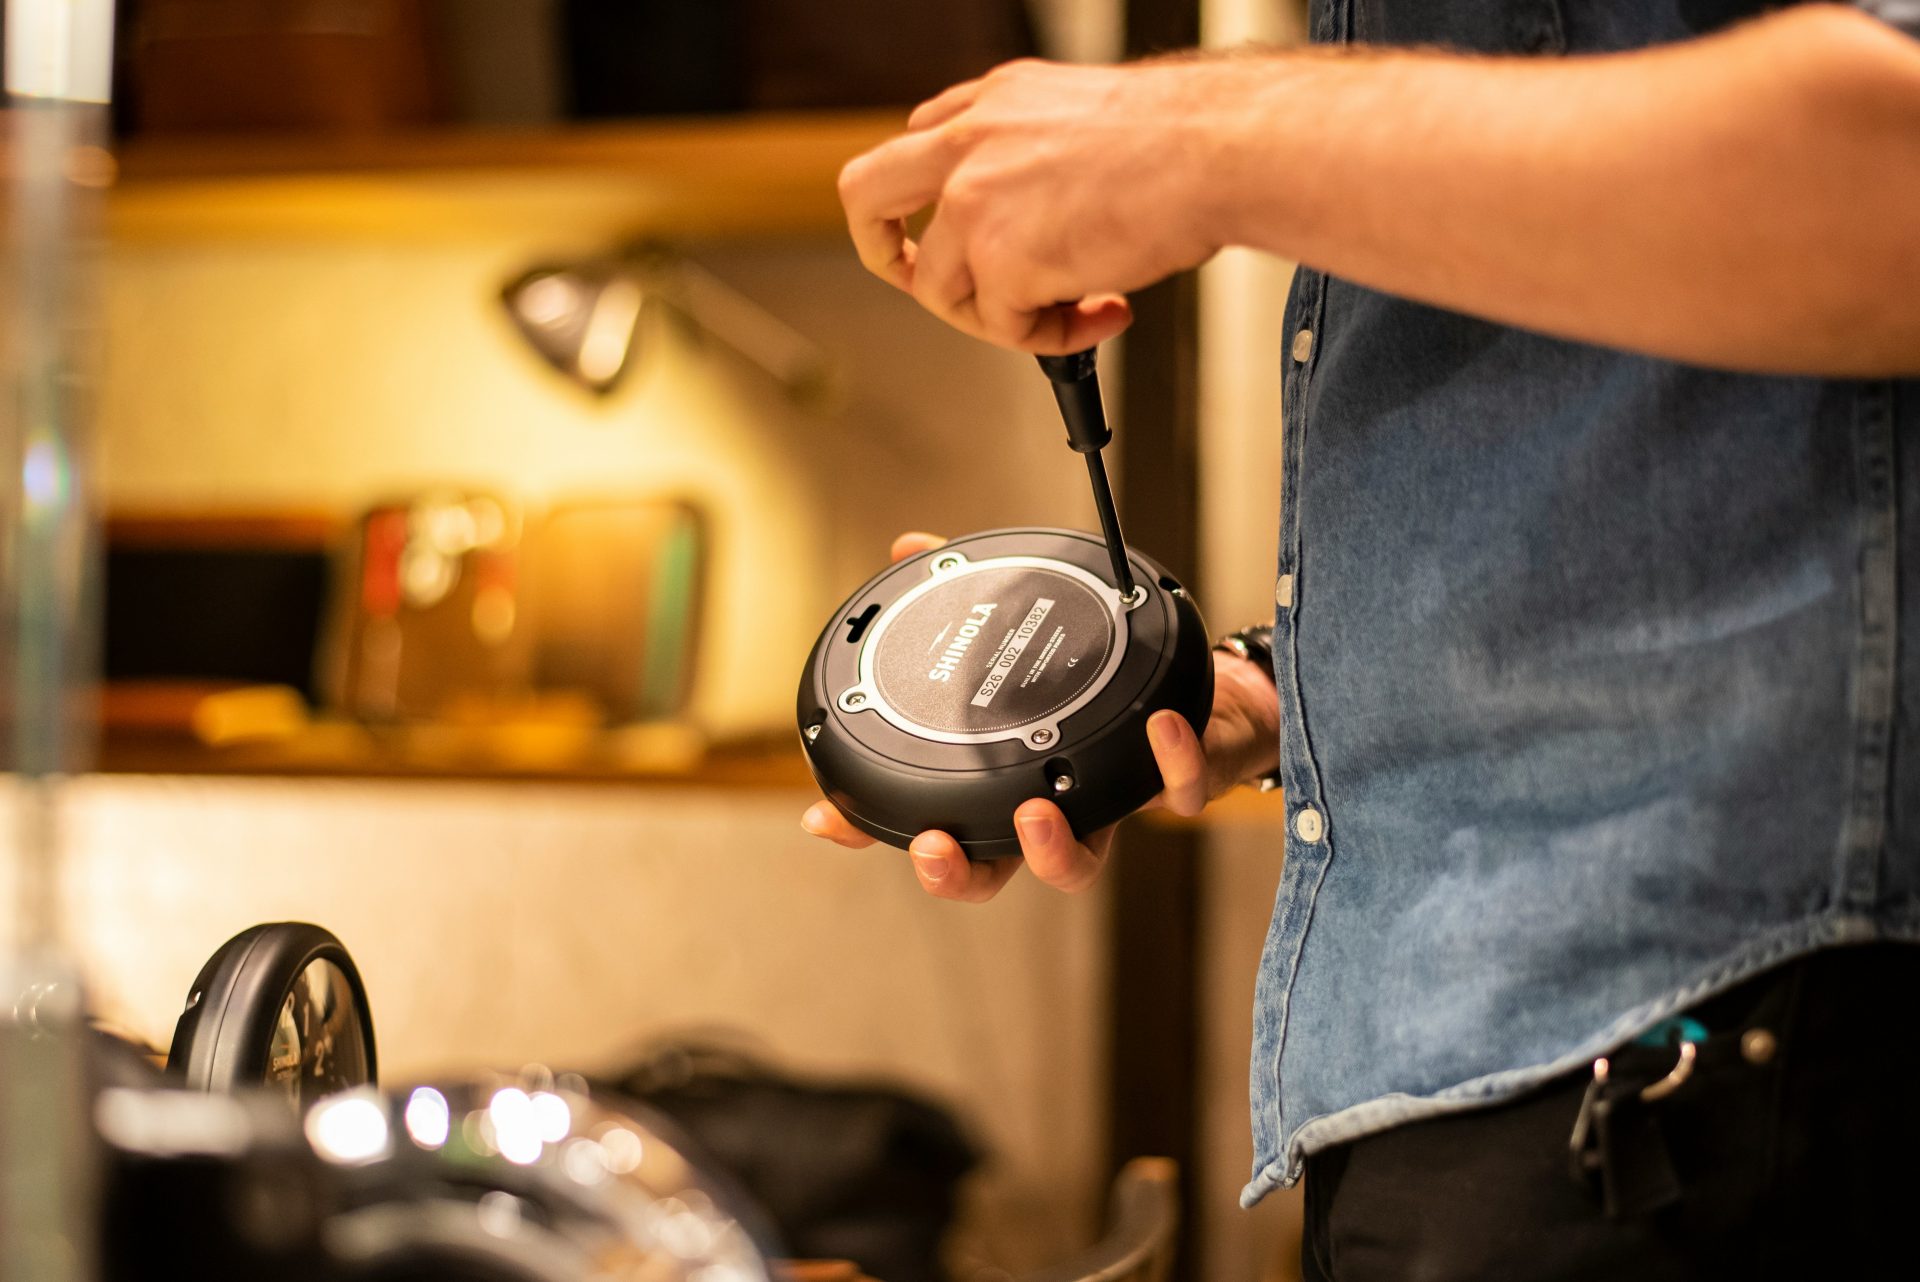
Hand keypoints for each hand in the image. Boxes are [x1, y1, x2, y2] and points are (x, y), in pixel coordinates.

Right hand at [800, 533, 1281, 902]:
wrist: (1210, 698)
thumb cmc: (1109, 680)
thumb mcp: (1030, 631)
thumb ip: (967, 594)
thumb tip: (910, 547)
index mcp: (1007, 780)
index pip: (932, 818)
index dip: (873, 829)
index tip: (826, 817)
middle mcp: (1054, 807)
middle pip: (992, 871)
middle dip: (957, 872)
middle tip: (933, 846)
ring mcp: (1113, 806)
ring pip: (1078, 865)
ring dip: (1052, 851)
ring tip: (1039, 813)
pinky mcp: (1179, 784)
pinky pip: (1178, 790)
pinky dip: (1170, 761)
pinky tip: (1159, 726)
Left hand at [837, 57, 1235, 352]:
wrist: (1218, 150)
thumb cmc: (1181, 137)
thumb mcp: (1084, 114)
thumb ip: (1037, 153)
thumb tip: (1037, 206)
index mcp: (992, 103)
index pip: (922, 144)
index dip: (934, 199)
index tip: (960, 230)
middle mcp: (969, 144)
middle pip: (866, 196)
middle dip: (880, 250)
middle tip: (914, 279)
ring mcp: (974, 204)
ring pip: (939, 288)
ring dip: (1001, 316)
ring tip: (1071, 312)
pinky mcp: (1000, 262)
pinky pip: (1004, 328)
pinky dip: (1053, 337)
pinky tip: (1104, 311)